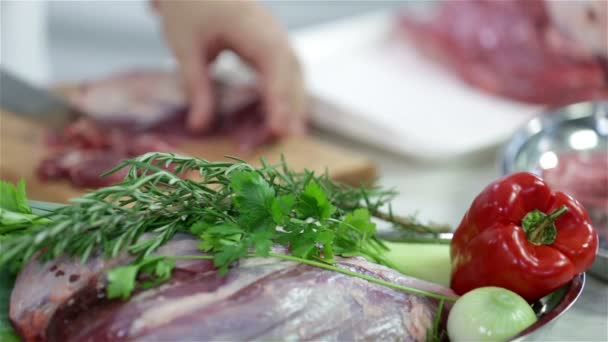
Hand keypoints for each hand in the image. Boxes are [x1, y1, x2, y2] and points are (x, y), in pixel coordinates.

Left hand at [155, 0, 307, 135]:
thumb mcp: (186, 47)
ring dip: (294, 101)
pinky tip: (281, 113)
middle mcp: (271, 31)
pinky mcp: (268, 43)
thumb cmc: (188, 6)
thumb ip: (197, 86)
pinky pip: (285, 70)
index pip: (275, 65)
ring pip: (293, 72)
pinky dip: (285, 92)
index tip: (277, 127)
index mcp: (253, 27)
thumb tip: (200, 126)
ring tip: (291, 132)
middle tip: (290, 138)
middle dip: (293, 105)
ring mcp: (273, 35)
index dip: (279, 97)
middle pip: (291, 71)